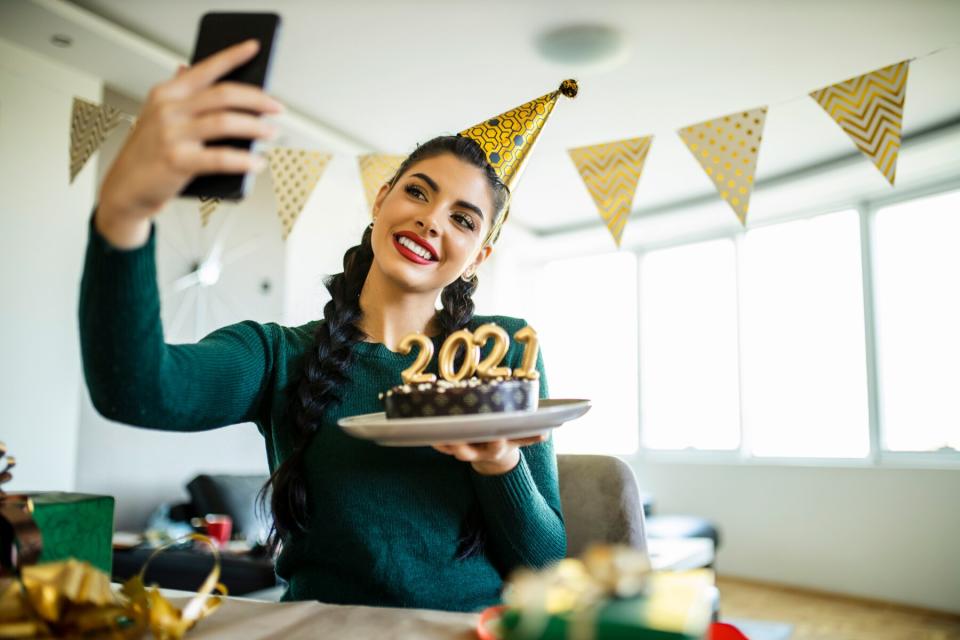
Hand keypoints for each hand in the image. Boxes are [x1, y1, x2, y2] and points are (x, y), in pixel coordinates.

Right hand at [98, 39, 282, 228]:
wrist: (125, 188)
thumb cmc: (149, 153)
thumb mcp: (159, 117)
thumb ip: (180, 95)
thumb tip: (191, 68)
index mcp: (166, 94)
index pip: (205, 68)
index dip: (232, 56)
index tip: (254, 48)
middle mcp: (168, 110)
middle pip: (223, 95)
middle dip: (257, 99)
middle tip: (276, 107)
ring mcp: (171, 135)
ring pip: (225, 122)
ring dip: (255, 127)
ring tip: (270, 132)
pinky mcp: (177, 161)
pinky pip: (221, 158)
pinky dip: (244, 160)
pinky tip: (257, 162)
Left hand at [432, 434, 546, 475]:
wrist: (494, 456)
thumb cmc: (508, 439)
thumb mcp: (520, 438)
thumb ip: (530, 436)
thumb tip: (545, 434)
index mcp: (497, 448)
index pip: (497, 446)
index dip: (496, 442)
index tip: (496, 435)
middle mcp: (480, 452)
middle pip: (470, 452)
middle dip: (462, 447)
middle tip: (456, 441)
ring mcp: (466, 451)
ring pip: (453, 449)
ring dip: (444, 444)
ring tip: (436, 435)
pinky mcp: (454, 448)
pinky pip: (443, 446)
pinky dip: (436, 441)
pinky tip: (428, 433)